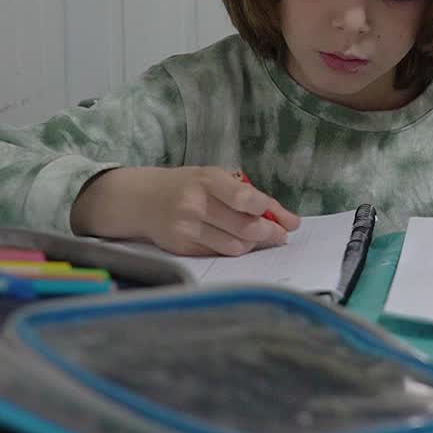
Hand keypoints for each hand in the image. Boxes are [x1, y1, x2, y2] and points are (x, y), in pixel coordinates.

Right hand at [71, 166, 299, 255]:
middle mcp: (196, 204)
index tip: (287, 220)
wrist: (142, 200)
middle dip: (271, 234)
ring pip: (235, 246)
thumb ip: (249, 195)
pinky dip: (233, 249)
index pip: (245, 199)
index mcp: (207, 180)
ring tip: (257, 237)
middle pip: (245, 227)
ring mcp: (187, 228)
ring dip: (253, 244)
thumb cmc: (187, 185)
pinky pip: (219, 254)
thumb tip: (289, 220)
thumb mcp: (214, 178)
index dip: (269, 211)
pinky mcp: (182, 248)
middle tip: (281, 235)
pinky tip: (235, 241)